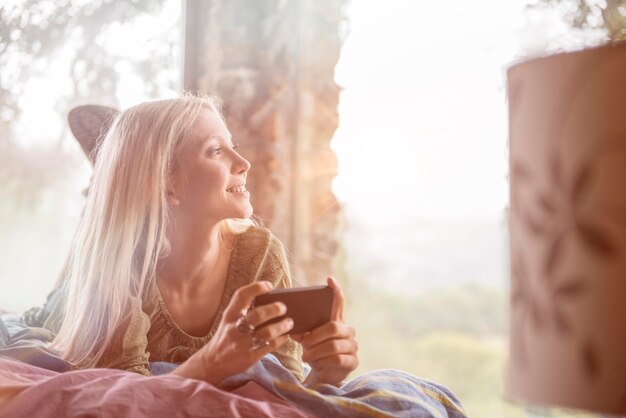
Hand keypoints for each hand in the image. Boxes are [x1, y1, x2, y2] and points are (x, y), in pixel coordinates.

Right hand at [172, 281, 293, 384]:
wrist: (214, 361)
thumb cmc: (226, 335)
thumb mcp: (229, 319)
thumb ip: (242, 308)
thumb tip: (266, 296)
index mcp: (229, 315)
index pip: (241, 296)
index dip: (256, 288)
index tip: (269, 286)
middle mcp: (235, 328)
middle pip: (258, 315)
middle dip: (274, 309)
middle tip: (284, 307)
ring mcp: (243, 344)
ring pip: (267, 332)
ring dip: (282, 326)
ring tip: (289, 322)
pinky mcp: (251, 356)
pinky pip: (270, 346)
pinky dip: (281, 339)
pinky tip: (285, 336)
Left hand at [292, 277, 358, 386]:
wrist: (323, 375)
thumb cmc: (316, 352)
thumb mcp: (308, 340)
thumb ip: (302, 331)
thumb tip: (290, 325)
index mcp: (337, 321)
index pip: (339, 302)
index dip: (335, 290)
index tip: (329, 279)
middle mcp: (348, 331)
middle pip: (333, 326)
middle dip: (315, 336)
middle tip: (304, 344)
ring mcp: (352, 346)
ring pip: (333, 345)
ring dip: (316, 351)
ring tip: (305, 356)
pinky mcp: (353, 361)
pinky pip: (337, 359)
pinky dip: (322, 361)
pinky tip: (315, 364)